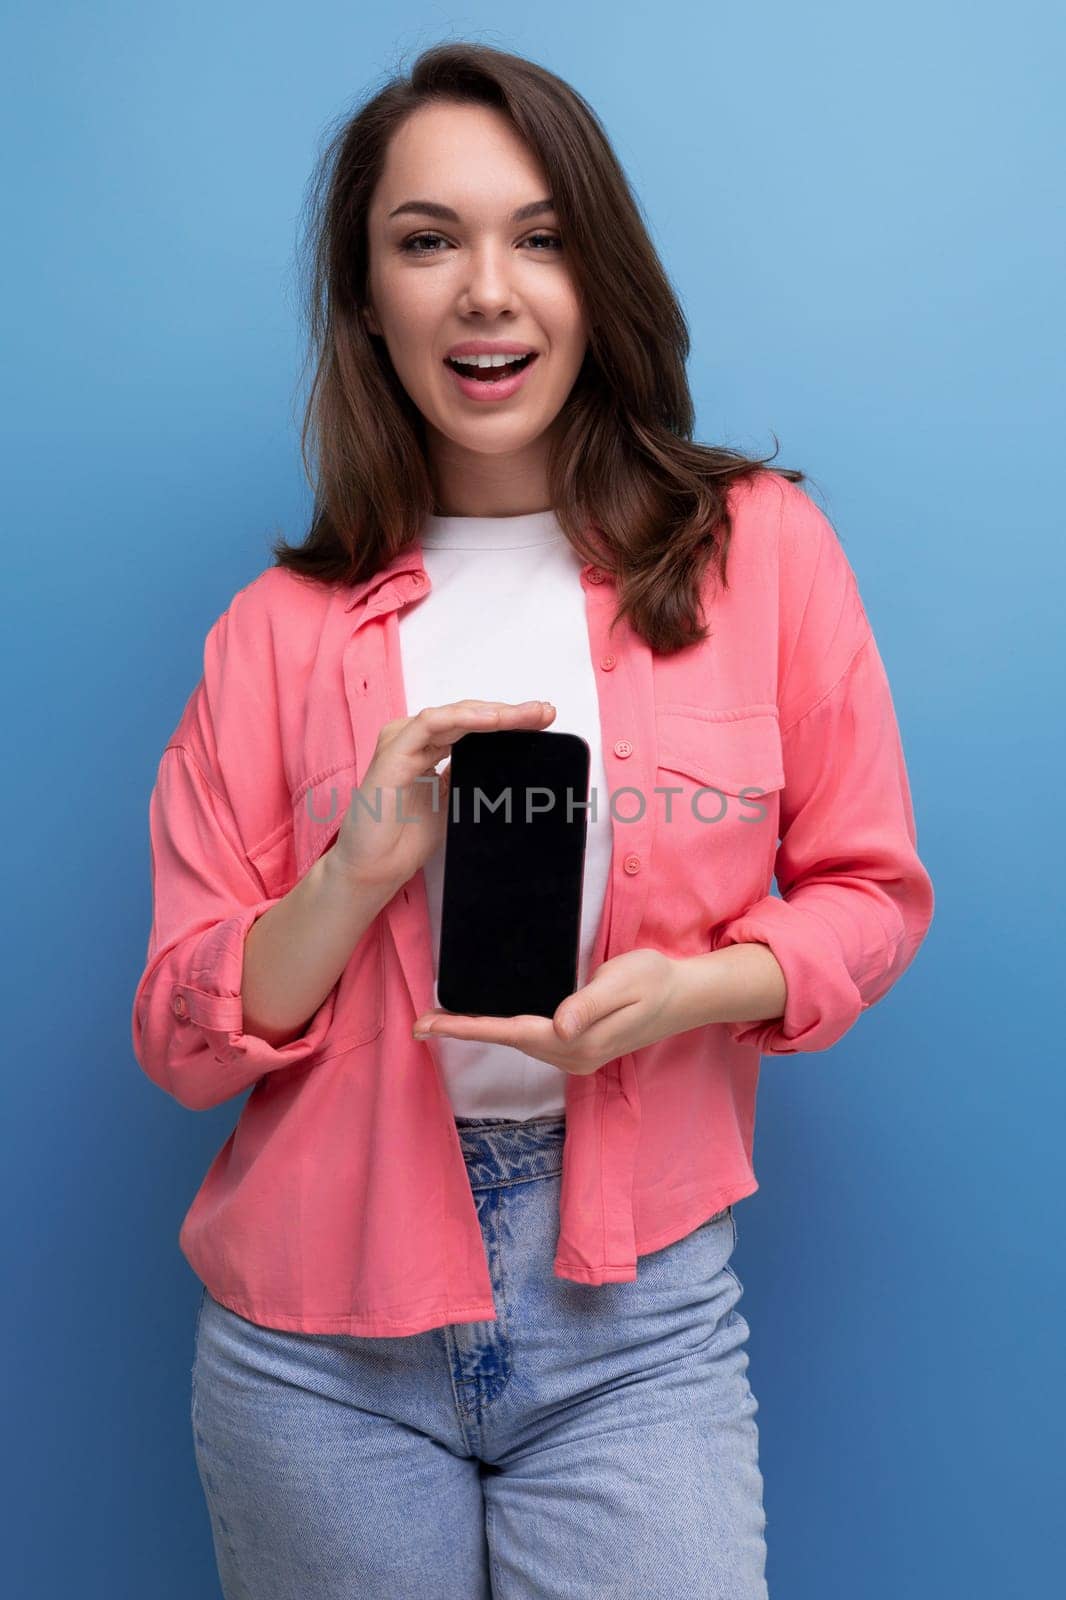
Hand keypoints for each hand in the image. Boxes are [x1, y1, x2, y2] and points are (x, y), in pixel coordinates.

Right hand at [327, 697, 555, 893]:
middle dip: (510, 713)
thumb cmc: (407, 838)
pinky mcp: (394, 751)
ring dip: (495, 713)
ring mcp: (403, 742)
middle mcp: (415, 738)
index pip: (474, 725)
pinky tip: (492, 720)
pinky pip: (431, 724)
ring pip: (456, 714)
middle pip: (469, 715)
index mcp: (429, 747)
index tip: (544, 721)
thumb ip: (475, 778)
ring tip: (527, 716)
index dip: (509, 721)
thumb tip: (513, 765)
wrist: (375, 867)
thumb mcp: (456, 802)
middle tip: (545, 712)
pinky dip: (464, 718)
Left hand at [412, 949, 690, 1075]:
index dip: (466, 1027)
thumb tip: (557, 1027)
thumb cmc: (655, 981)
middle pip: (507, 1040)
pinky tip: (489, 1020)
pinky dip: (504, 1029)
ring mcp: (575, 1056)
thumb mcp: (623, 982)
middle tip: (420, 1020)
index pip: (510, 1032)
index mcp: (575, 1041)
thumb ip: (588, 1004)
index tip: (427, 1024)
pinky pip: (531, 1039)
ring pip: (518, 1041)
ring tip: (444, 1019)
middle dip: (463, 1031)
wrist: (686, 996)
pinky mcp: (579, 1047)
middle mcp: (571, 1055)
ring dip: (481, 1031)